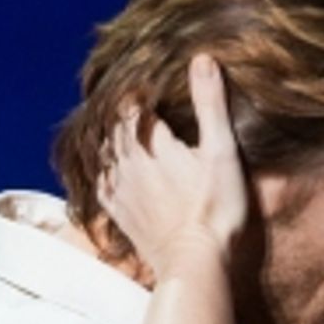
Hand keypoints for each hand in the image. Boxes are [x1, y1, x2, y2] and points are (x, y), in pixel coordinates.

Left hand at [96, 53, 249, 278]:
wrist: (195, 265)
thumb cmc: (214, 210)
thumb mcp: (222, 152)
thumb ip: (211, 104)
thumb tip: (202, 58)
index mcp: (150, 142)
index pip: (133, 104)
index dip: (139, 93)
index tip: (148, 86)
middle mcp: (127, 163)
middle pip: (115, 127)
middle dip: (123, 114)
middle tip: (135, 105)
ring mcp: (120, 191)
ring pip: (104, 154)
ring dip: (110, 140)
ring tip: (120, 132)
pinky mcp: (120, 216)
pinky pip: (101, 188)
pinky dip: (102, 174)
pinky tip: (109, 172)